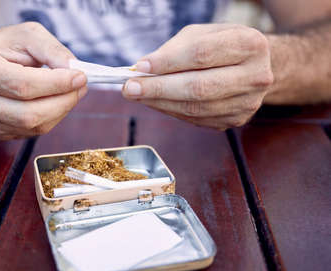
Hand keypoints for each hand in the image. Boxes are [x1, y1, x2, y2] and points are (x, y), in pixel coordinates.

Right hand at [0, 22, 86, 139]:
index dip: (56, 83)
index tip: (80, 76)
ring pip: (34, 126)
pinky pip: (32, 132)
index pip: (23, 85)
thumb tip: (73, 70)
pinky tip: (55, 102)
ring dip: (61, 111)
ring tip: (71, 92)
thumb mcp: (27, 35)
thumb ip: (51, 50)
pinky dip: (52, 118)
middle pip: (29, 114)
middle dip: (63, 101)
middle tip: (81, 87)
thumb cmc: (5, 48)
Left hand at [122, 24, 273, 129]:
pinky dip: (171, 111)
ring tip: (137, 95)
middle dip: (159, 89)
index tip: (141, 66)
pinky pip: (196, 119)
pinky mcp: (237, 120)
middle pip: (199, 87)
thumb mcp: (204, 34)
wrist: (257, 66)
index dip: (168, 62)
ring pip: (196, 108)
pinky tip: (156, 102)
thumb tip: (144, 69)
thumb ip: (175, 49)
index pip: (201, 55)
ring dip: (160, 103)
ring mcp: (247, 102)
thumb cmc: (224, 45)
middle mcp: (255, 76)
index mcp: (250, 44)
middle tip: (130, 88)